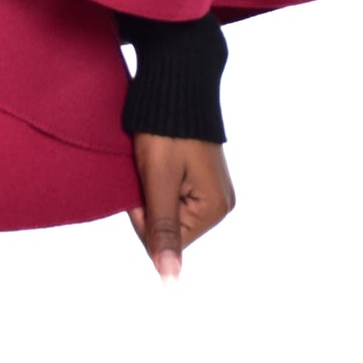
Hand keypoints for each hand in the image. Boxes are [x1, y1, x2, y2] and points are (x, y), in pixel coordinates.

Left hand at [128, 132, 233, 279]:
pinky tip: (159, 158)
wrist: (175, 82)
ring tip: (154, 159)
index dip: (142, 214)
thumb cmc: (165, 130)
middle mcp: (220, 204)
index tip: (143, 181)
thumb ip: (163, 230)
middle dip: (147, 200)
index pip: (164, 240)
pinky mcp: (201, 175)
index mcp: (215, 209)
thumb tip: (170, 281)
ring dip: (151, 188)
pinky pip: (171, 191)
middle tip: (148, 166)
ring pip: (166, 207)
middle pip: (166, 224)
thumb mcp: (159, 181)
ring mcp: (212, 188)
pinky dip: (158, 178)